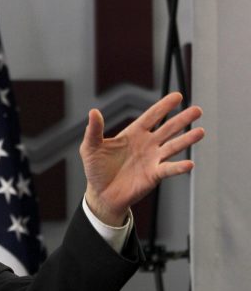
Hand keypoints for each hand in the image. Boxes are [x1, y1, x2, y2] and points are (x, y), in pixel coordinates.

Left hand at [80, 92, 204, 225]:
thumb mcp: (90, 148)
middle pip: (168, 128)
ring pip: (173, 146)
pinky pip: (169, 169)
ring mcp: (152, 159)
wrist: (101, 194)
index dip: (164, 106)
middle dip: (182, 119)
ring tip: (200, 132)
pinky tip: (189, 164)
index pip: (151, 116)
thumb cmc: (96, 170)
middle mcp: (147, 144)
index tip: (177, 96)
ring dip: (186, 140)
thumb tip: (93, 112)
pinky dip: (179, 167)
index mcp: (133, 134)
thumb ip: (94, 130)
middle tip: (197, 110)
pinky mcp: (154, 175)